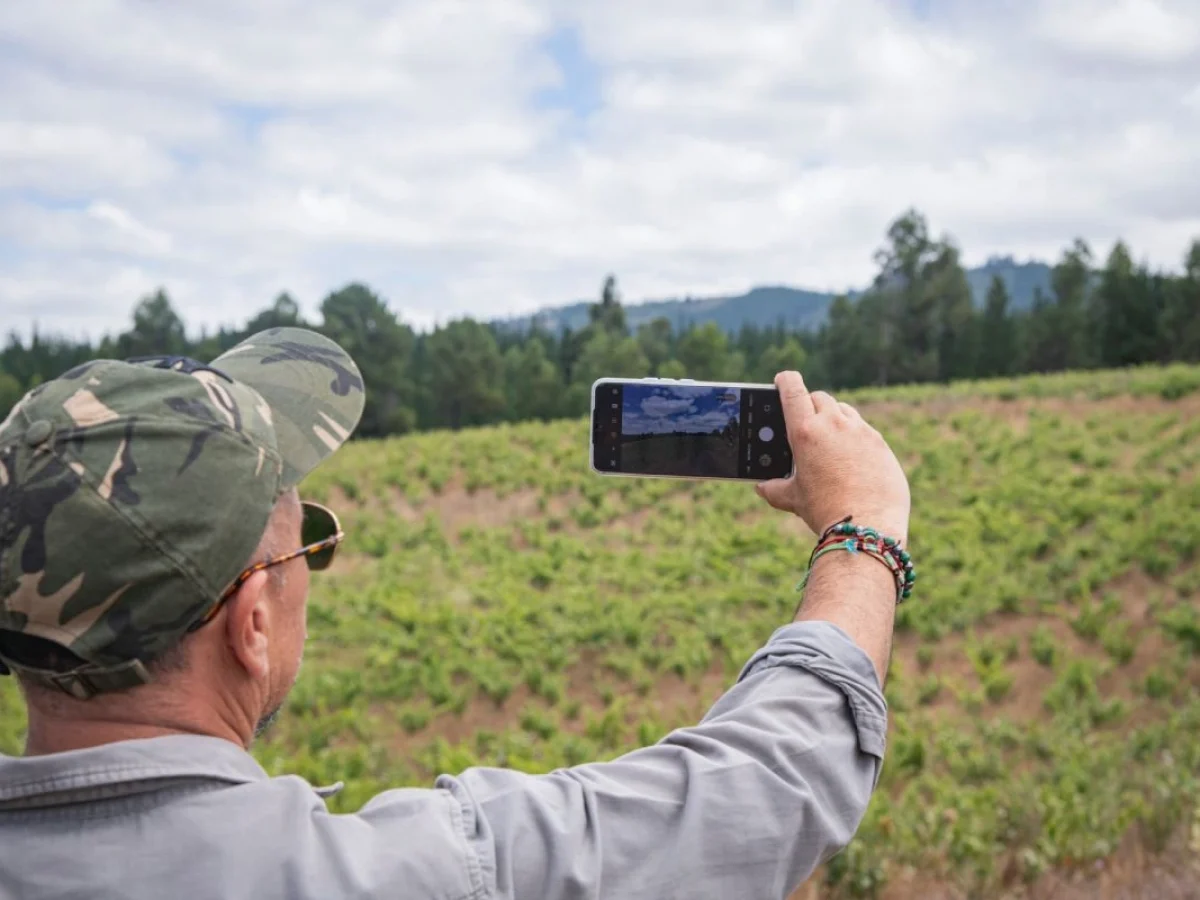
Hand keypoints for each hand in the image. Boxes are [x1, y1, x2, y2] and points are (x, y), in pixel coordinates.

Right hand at [756, 371, 909, 544]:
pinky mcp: (880, 443)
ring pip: (844, 411)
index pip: (792, 390)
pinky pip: (863, 430)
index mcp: (805, 432)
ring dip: (834, 418)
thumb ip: (774, 489)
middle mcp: (834, 424)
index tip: (782, 380)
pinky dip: (854, 437)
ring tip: (828, 440)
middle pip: (819, 398)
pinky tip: (851, 458)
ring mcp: (861, 431)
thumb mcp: (794, 499)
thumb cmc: (825, 511)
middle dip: (810, 404)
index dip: (785, 381)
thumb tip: (762, 487)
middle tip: (805, 420)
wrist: (868, 525)